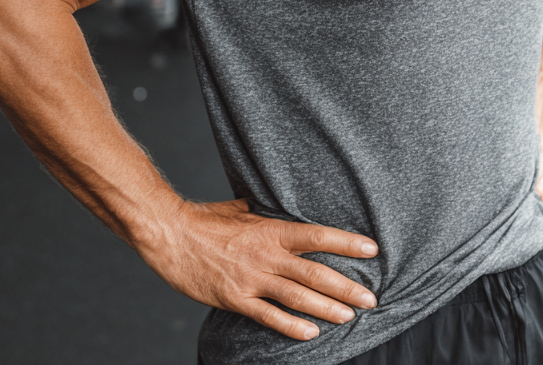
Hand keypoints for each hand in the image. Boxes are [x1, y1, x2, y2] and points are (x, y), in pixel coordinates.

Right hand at [138, 198, 378, 340]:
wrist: (171, 235)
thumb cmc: (206, 219)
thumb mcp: (243, 209)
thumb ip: (267, 214)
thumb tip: (284, 208)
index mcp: (272, 229)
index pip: (318, 236)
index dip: (347, 243)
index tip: (372, 249)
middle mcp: (267, 255)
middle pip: (315, 273)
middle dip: (346, 286)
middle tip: (371, 298)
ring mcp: (252, 279)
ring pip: (298, 297)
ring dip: (327, 308)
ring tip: (350, 316)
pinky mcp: (235, 299)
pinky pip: (269, 316)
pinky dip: (292, 326)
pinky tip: (311, 333)